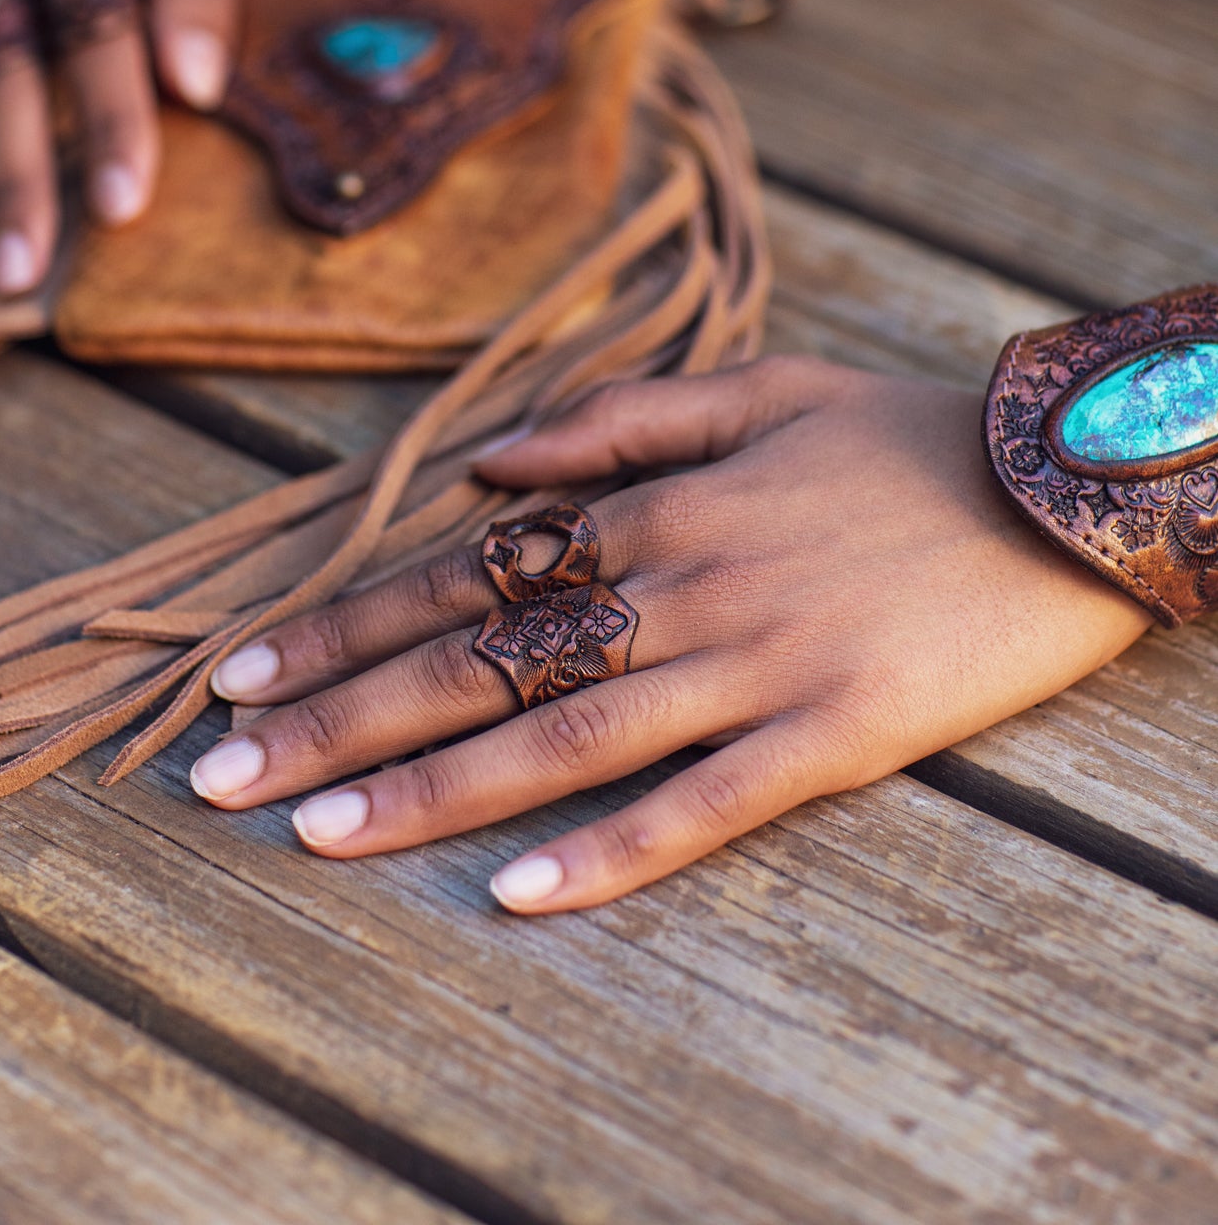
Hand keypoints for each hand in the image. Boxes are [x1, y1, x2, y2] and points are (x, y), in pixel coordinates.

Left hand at [189, 357, 1150, 910]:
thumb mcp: (757, 385)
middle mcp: (683, 582)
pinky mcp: (832, 733)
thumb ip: (616, 418)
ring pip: (566, 734)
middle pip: (485, 659)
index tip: (244, 669)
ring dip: (432, 788)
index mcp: (658, 501)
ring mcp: (754, 662)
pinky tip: (518, 897)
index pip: (470, 571)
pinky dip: (612, 851)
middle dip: (343, 715)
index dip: (349, 620)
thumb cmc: (898, 436)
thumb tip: (488, 459)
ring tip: (317, 831)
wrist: (1061, 486)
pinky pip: (704, 803)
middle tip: (223, 773)